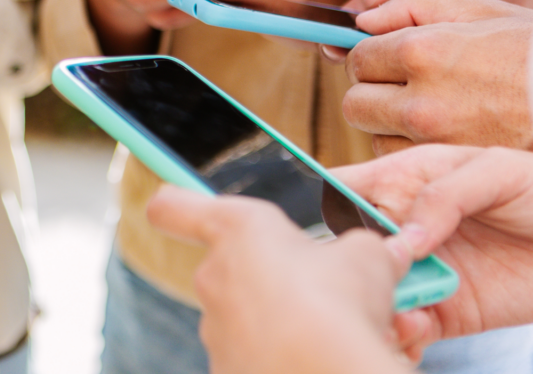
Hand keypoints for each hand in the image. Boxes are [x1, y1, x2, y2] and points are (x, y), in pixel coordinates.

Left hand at [146, 187, 411, 373]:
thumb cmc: (341, 305)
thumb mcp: (368, 259)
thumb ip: (364, 251)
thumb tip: (385, 253)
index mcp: (238, 230)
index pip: (173, 206)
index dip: (177, 203)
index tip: (176, 202)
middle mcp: (214, 276)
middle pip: (235, 269)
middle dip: (277, 279)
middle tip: (326, 294)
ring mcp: (216, 329)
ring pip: (250, 318)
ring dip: (287, 321)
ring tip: (335, 333)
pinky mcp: (225, 370)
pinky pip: (255, 357)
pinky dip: (283, 358)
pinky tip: (320, 359)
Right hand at [337, 145, 532, 347]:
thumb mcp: (495, 170)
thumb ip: (443, 195)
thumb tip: (405, 236)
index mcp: (403, 181)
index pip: (342, 186)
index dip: (326, 203)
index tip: (339, 224)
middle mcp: (402, 227)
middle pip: (350, 247)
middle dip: (347, 266)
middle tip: (364, 278)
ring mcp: (422, 270)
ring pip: (375, 291)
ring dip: (373, 305)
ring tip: (393, 311)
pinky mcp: (444, 311)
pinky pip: (408, 327)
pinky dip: (401, 334)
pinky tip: (412, 328)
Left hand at [344, 0, 532, 154]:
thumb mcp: (482, 11)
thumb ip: (415, 4)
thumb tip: (363, 18)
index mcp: (422, 52)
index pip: (357, 58)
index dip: (371, 58)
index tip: (388, 60)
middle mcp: (421, 101)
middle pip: (355, 103)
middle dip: (372, 93)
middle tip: (400, 88)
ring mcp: (435, 142)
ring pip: (375, 137)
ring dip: (391, 126)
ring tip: (430, 112)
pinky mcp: (450, 170)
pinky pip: (404, 162)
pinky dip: (413, 151)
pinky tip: (442, 135)